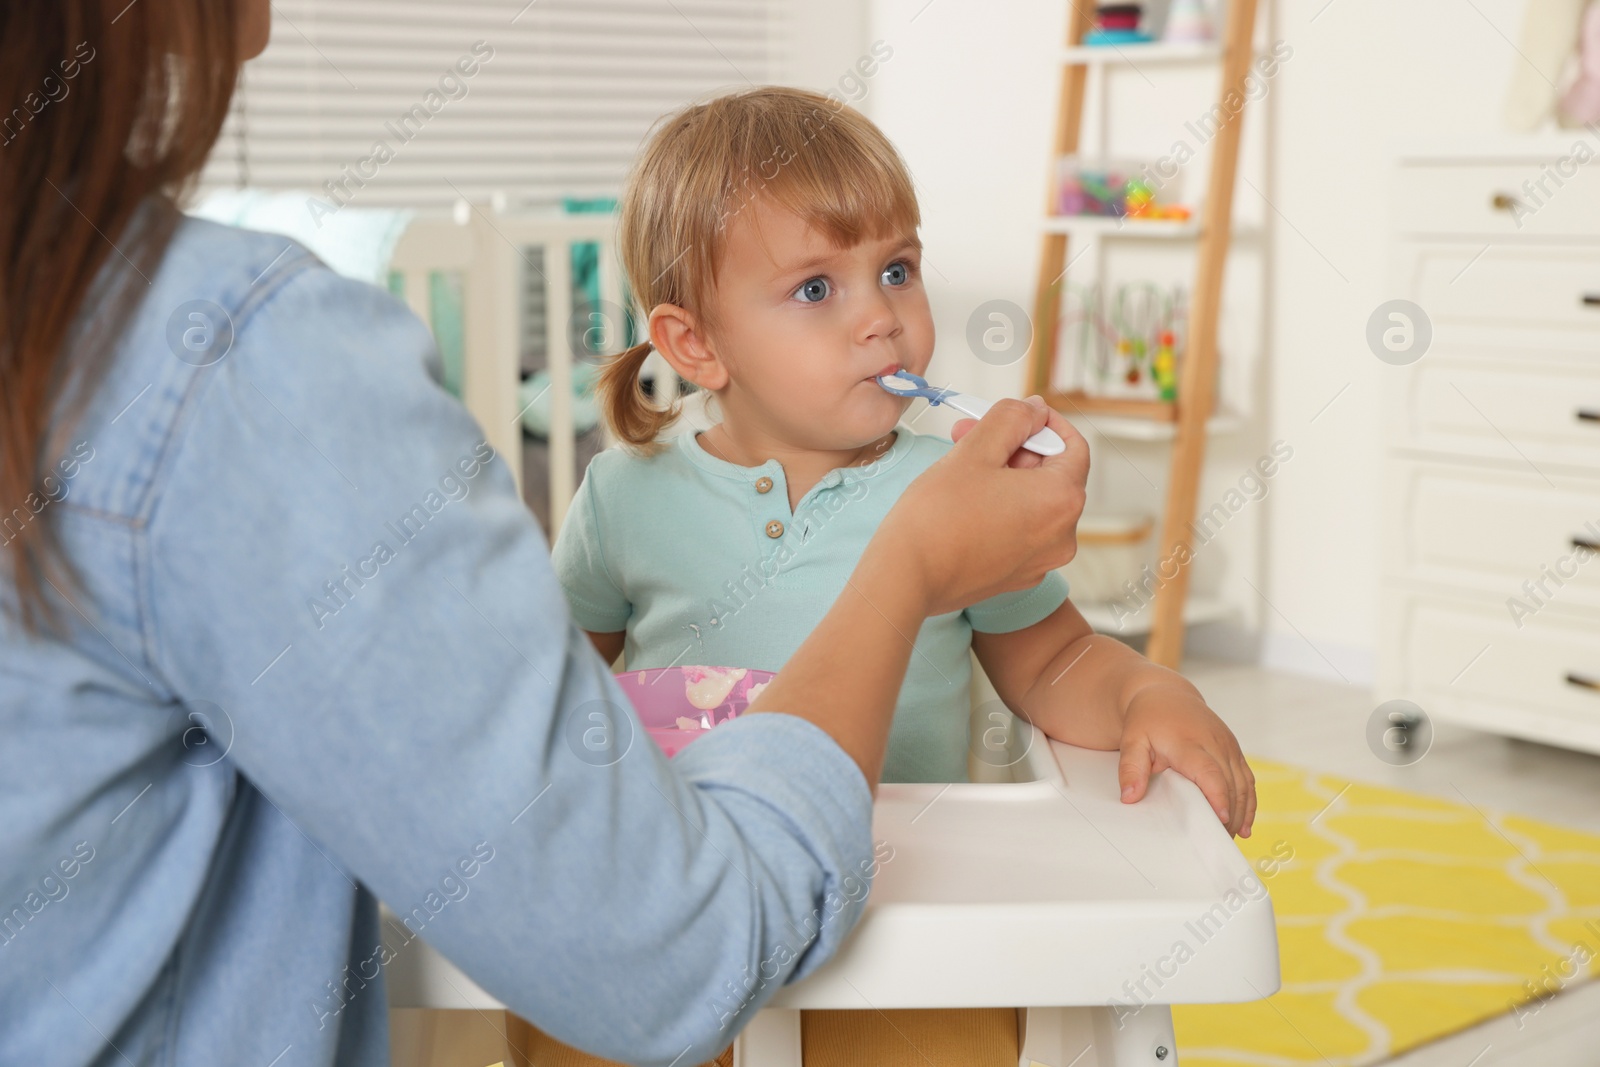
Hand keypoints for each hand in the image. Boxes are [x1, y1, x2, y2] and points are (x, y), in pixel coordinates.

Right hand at [875, 397, 1088, 617]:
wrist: (906, 578)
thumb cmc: (937, 517)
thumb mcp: (976, 450)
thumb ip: (1012, 419)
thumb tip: (1033, 410)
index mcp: (1062, 500)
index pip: (1073, 447)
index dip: (1044, 422)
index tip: (1015, 414)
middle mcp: (1062, 535)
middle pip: (1050, 475)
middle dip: (1013, 447)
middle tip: (970, 434)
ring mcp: (1040, 561)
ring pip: (1032, 502)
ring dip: (1004, 476)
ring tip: (961, 464)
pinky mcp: (1016, 576)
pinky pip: (1019, 530)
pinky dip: (1000, 509)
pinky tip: (964, 501)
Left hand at [1116, 683, 1256, 837]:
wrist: (1165, 695)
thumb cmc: (1147, 720)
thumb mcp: (1131, 741)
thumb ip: (1130, 769)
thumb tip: (1129, 797)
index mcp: (1189, 742)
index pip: (1210, 772)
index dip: (1218, 796)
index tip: (1222, 820)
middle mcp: (1215, 743)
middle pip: (1231, 784)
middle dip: (1230, 815)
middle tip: (1219, 844)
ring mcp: (1228, 746)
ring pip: (1243, 784)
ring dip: (1241, 813)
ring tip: (1230, 839)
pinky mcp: (1234, 750)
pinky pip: (1247, 779)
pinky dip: (1249, 803)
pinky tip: (1244, 825)